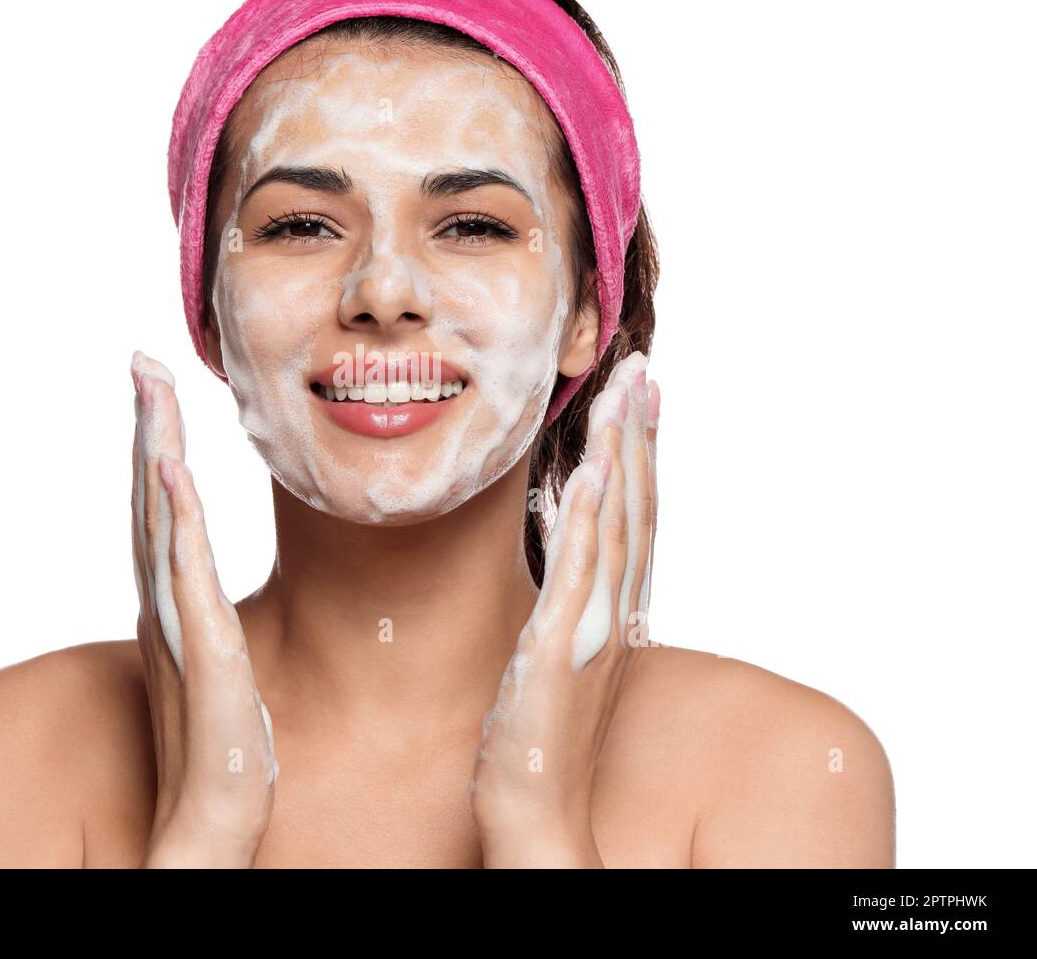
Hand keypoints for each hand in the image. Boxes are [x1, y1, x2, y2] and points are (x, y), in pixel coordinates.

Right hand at [129, 350, 277, 867]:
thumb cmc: (218, 750)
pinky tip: (171, 474)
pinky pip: (186, 574)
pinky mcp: (202, 652)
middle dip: (146, 427)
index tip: (156, 390)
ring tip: (152, 391)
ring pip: (161, 521)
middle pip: (149, 499)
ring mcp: (178, 625)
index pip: (159, 510)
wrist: (210, 823)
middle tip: (142, 361)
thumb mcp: (215, 665)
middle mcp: (163, 605)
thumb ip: (204, 619)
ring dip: (154, 452)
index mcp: (170, 603)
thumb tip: (204, 589)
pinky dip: (175, 521)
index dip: (153, 447)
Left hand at [469, 351, 659, 867]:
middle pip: (638, 506)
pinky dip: (592, 516)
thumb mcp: (554, 659)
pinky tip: (594, 468)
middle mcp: (613, 612)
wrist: (536, 813)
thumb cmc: (538, 739)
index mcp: (611, 611)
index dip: (642, 454)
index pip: (635, 518)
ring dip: (626, 453)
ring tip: (628, 390)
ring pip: (618, 524)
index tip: (642, 398)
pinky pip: (580, 571)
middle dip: (641, 434)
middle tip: (644, 368)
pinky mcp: (559, 647)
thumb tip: (557, 569)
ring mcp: (591, 627)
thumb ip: (564, 609)